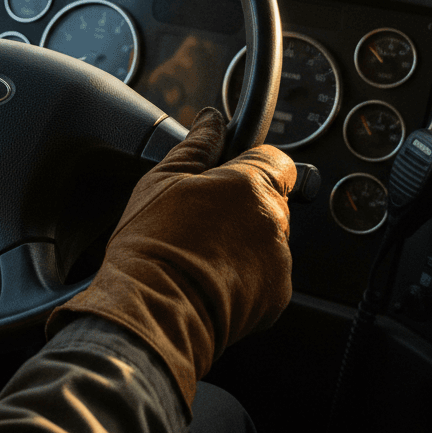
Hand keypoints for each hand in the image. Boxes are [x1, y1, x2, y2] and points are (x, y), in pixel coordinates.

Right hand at [46, 106, 295, 408]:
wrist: (153, 312)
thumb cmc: (153, 247)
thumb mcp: (163, 180)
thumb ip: (197, 145)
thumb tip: (210, 120)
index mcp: (250, 184)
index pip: (275, 157)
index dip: (250, 162)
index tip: (228, 173)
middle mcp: (273, 220)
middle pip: (270, 199)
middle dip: (242, 204)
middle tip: (201, 217)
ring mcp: (278, 261)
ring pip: (267, 237)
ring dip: (244, 240)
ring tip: (201, 252)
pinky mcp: (275, 297)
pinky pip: (266, 274)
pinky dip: (245, 275)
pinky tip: (210, 277)